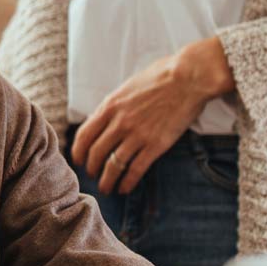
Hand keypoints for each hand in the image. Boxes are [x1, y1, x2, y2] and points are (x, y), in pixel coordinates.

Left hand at [70, 37, 233, 195]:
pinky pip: (136, 169)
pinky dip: (128, 182)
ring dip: (107, 180)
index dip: (78, 151)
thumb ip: (115, 105)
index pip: (84, 134)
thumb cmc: (160, 77)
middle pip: (96, 153)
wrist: (188, 77)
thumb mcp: (128, 87)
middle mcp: (120, 122)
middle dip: (91, 168)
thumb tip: (103, 118)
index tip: (78, 160)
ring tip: (106, 188)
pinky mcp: (156, 145)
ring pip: (113, 165)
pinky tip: (124, 188)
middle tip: (92, 175)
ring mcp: (138, 135)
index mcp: (110, 106)